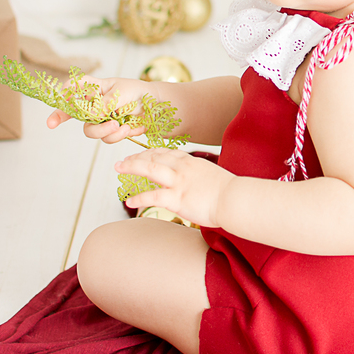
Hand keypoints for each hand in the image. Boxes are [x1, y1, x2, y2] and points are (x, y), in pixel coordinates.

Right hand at [45, 76, 150, 143]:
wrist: (157, 106)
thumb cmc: (137, 92)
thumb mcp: (122, 92)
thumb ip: (106, 103)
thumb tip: (92, 115)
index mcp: (95, 88)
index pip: (74, 87)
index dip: (63, 93)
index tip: (58, 100)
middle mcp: (94, 104)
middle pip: (74, 114)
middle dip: (65, 118)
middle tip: (72, 123)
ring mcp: (101, 119)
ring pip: (90, 130)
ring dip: (104, 130)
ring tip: (120, 126)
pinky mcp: (111, 130)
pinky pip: (107, 137)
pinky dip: (117, 135)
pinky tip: (128, 128)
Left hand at [115, 148, 233, 227]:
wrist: (236, 199)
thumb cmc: (230, 192)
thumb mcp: (213, 177)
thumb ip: (201, 177)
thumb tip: (198, 184)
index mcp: (191, 162)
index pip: (166, 153)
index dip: (150, 152)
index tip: (141, 154)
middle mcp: (183, 168)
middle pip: (154, 157)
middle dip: (136, 157)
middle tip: (122, 160)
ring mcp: (179, 182)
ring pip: (149, 169)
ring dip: (131, 166)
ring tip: (118, 167)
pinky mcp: (177, 198)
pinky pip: (153, 196)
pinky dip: (138, 198)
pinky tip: (128, 201)